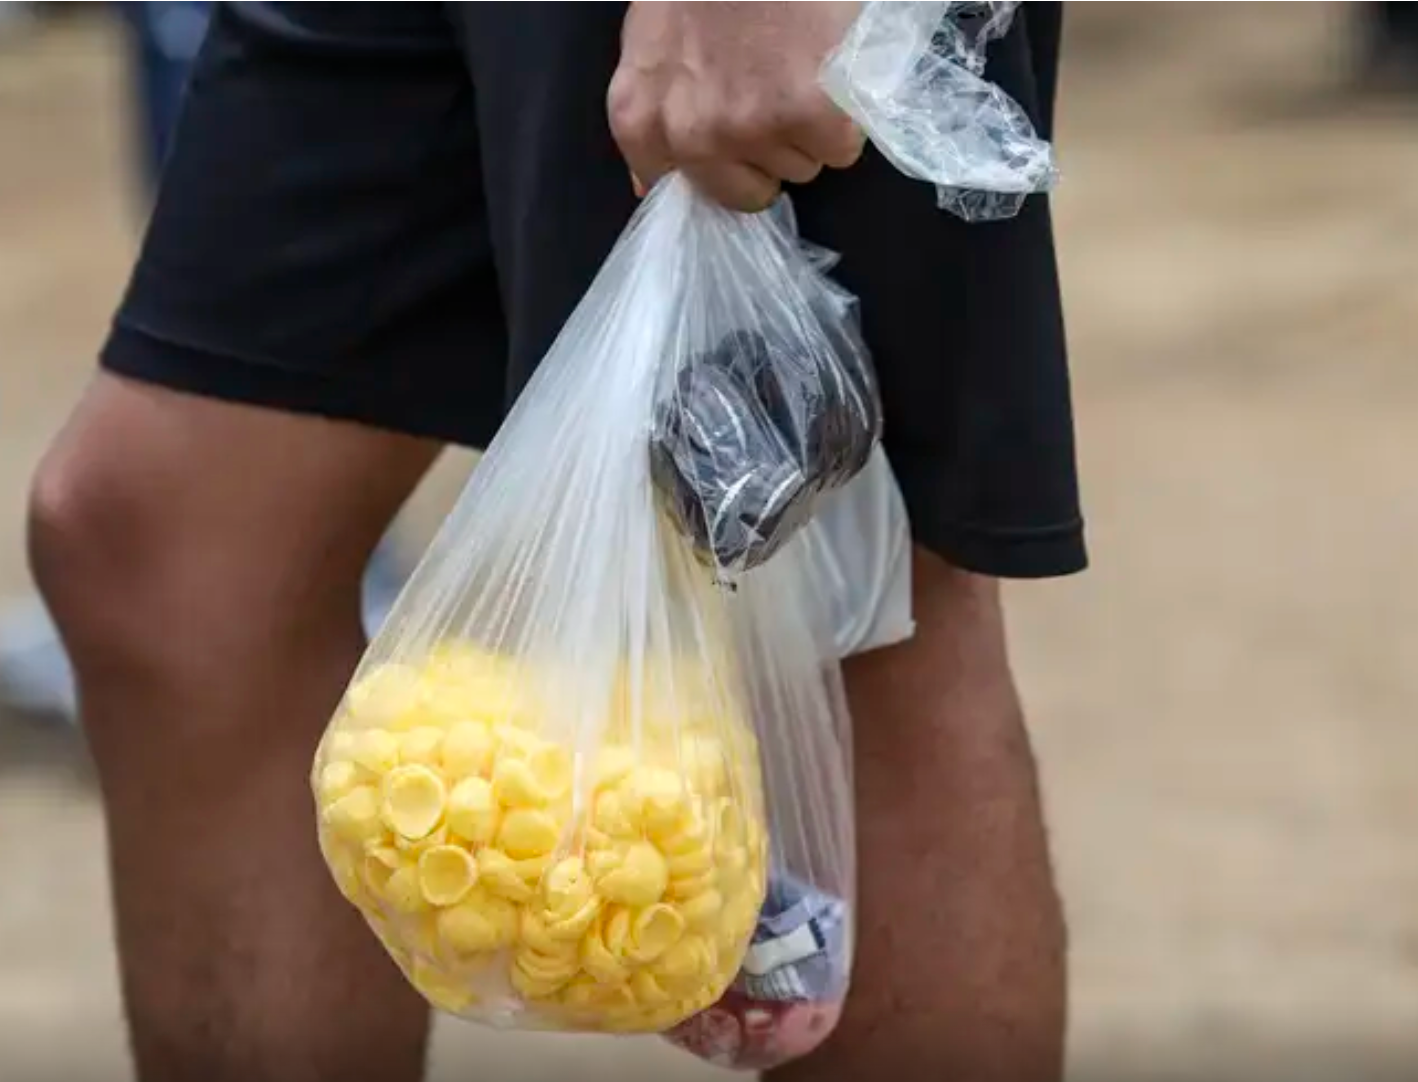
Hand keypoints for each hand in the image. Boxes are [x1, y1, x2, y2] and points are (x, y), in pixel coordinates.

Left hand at [609, 2, 865, 211]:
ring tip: (800, 64)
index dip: (721, 162)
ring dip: (808, 128)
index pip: (686, 192)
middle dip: (768, 152)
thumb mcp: (649, 42)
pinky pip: (840, 149)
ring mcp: (749, 127)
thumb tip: (647, 182)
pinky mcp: (807, 114)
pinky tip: (828, 70)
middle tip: (775, 88)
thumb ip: (652, 110)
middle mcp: (688, 135)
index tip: (736, 129)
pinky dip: (846, 117)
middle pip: (749, 192)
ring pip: (800, 167)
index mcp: (641, 120)